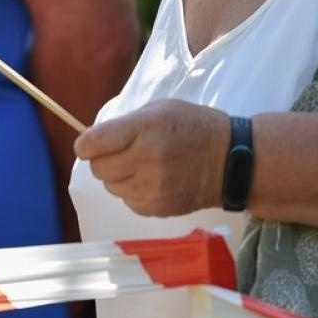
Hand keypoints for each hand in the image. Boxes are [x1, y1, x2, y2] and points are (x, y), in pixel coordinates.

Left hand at [74, 99, 229, 216]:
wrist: (232, 161)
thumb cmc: (193, 127)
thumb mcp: (160, 109)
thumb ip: (125, 123)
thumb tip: (92, 140)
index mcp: (145, 128)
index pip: (93, 142)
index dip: (85, 144)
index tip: (88, 145)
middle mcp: (146, 159)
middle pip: (98, 168)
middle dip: (103, 160)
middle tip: (121, 153)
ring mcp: (152, 187)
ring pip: (111, 186)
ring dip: (118, 176)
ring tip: (141, 166)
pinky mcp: (157, 207)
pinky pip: (127, 201)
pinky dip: (133, 191)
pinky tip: (153, 180)